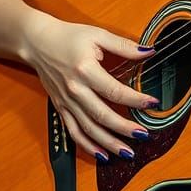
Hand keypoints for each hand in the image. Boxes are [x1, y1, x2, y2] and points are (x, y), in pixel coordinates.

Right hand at [19, 12, 156, 161]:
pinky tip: (102, 155)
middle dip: (124, 128)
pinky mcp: (60, 108)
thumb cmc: (68, 37)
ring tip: (127, 152)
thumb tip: (149, 51)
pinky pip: (74, 132)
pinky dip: (88, 146)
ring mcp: (66, 102)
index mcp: (85, 70)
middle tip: (144, 135)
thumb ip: (124, 46)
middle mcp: (75, 90)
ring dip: (108, 143)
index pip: (115, 91)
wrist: (37, 42)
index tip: (153, 103)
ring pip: (89, 129)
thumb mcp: (98, 35)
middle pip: (102, 115)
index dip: (135, 99)